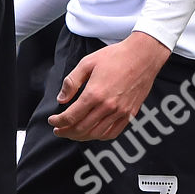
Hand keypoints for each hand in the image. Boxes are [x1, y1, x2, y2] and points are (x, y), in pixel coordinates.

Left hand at [47, 32, 170, 140]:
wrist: (142, 56)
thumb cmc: (115, 57)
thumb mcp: (87, 63)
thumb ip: (72, 82)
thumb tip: (61, 99)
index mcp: (94, 94)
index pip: (71, 116)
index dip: (59, 121)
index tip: (52, 121)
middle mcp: (107, 106)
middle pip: (82, 128)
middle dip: (66, 131)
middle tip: (58, 130)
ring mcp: (120, 112)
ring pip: (96, 133)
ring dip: (81, 136)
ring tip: (72, 133)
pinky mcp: (130, 114)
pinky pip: (113, 133)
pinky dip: (99, 136)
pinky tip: (92, 132)